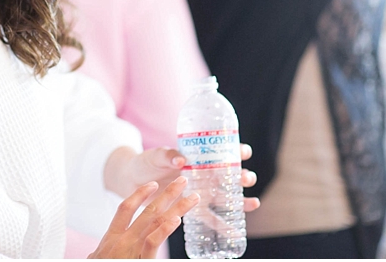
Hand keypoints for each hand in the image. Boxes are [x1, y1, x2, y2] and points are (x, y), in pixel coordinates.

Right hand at [90, 177, 197, 258]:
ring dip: (177, 207)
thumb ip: (99, 254)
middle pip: (148, 210)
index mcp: (112, 237)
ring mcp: (132, 249)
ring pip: (156, 222)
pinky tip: (176, 221)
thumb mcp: (95, 260)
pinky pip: (152, 243)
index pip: (126, 208)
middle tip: (182, 180)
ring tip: (192, 197)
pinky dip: (163, 230)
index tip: (153, 184)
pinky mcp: (141, 261)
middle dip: (168, 194)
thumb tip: (93, 255)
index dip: (140, 194)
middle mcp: (123, 240)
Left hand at [107, 145, 259, 212]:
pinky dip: (224, 227)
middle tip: (246, 178)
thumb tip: (180, 159)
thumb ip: (167, 155)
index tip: (244, 151)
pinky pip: (210, 219)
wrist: (131, 180)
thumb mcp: (156, 155)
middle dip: (242, 176)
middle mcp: (203, 175)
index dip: (236, 151)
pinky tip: (236, 234)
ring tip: (254, 203)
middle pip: (229, 176)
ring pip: (226, 198)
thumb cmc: (146, 163)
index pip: (221, 152)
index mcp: (197, 158)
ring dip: (241, 201)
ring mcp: (200, 192)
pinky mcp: (192, 208)